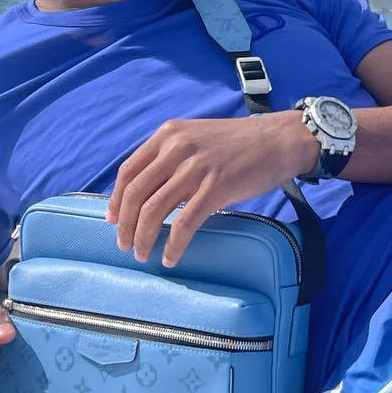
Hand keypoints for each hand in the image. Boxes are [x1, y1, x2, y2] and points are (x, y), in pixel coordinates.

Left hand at [109, 112, 318, 266]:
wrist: (279, 139)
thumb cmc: (239, 142)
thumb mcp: (196, 136)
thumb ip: (171, 155)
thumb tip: (148, 190)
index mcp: (168, 134)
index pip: (129, 171)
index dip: (115, 200)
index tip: (112, 220)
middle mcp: (177, 148)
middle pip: (135, 193)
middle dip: (124, 225)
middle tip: (124, 245)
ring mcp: (197, 167)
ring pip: (154, 210)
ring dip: (143, 238)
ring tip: (143, 254)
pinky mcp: (216, 187)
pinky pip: (185, 223)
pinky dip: (173, 245)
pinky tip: (170, 257)